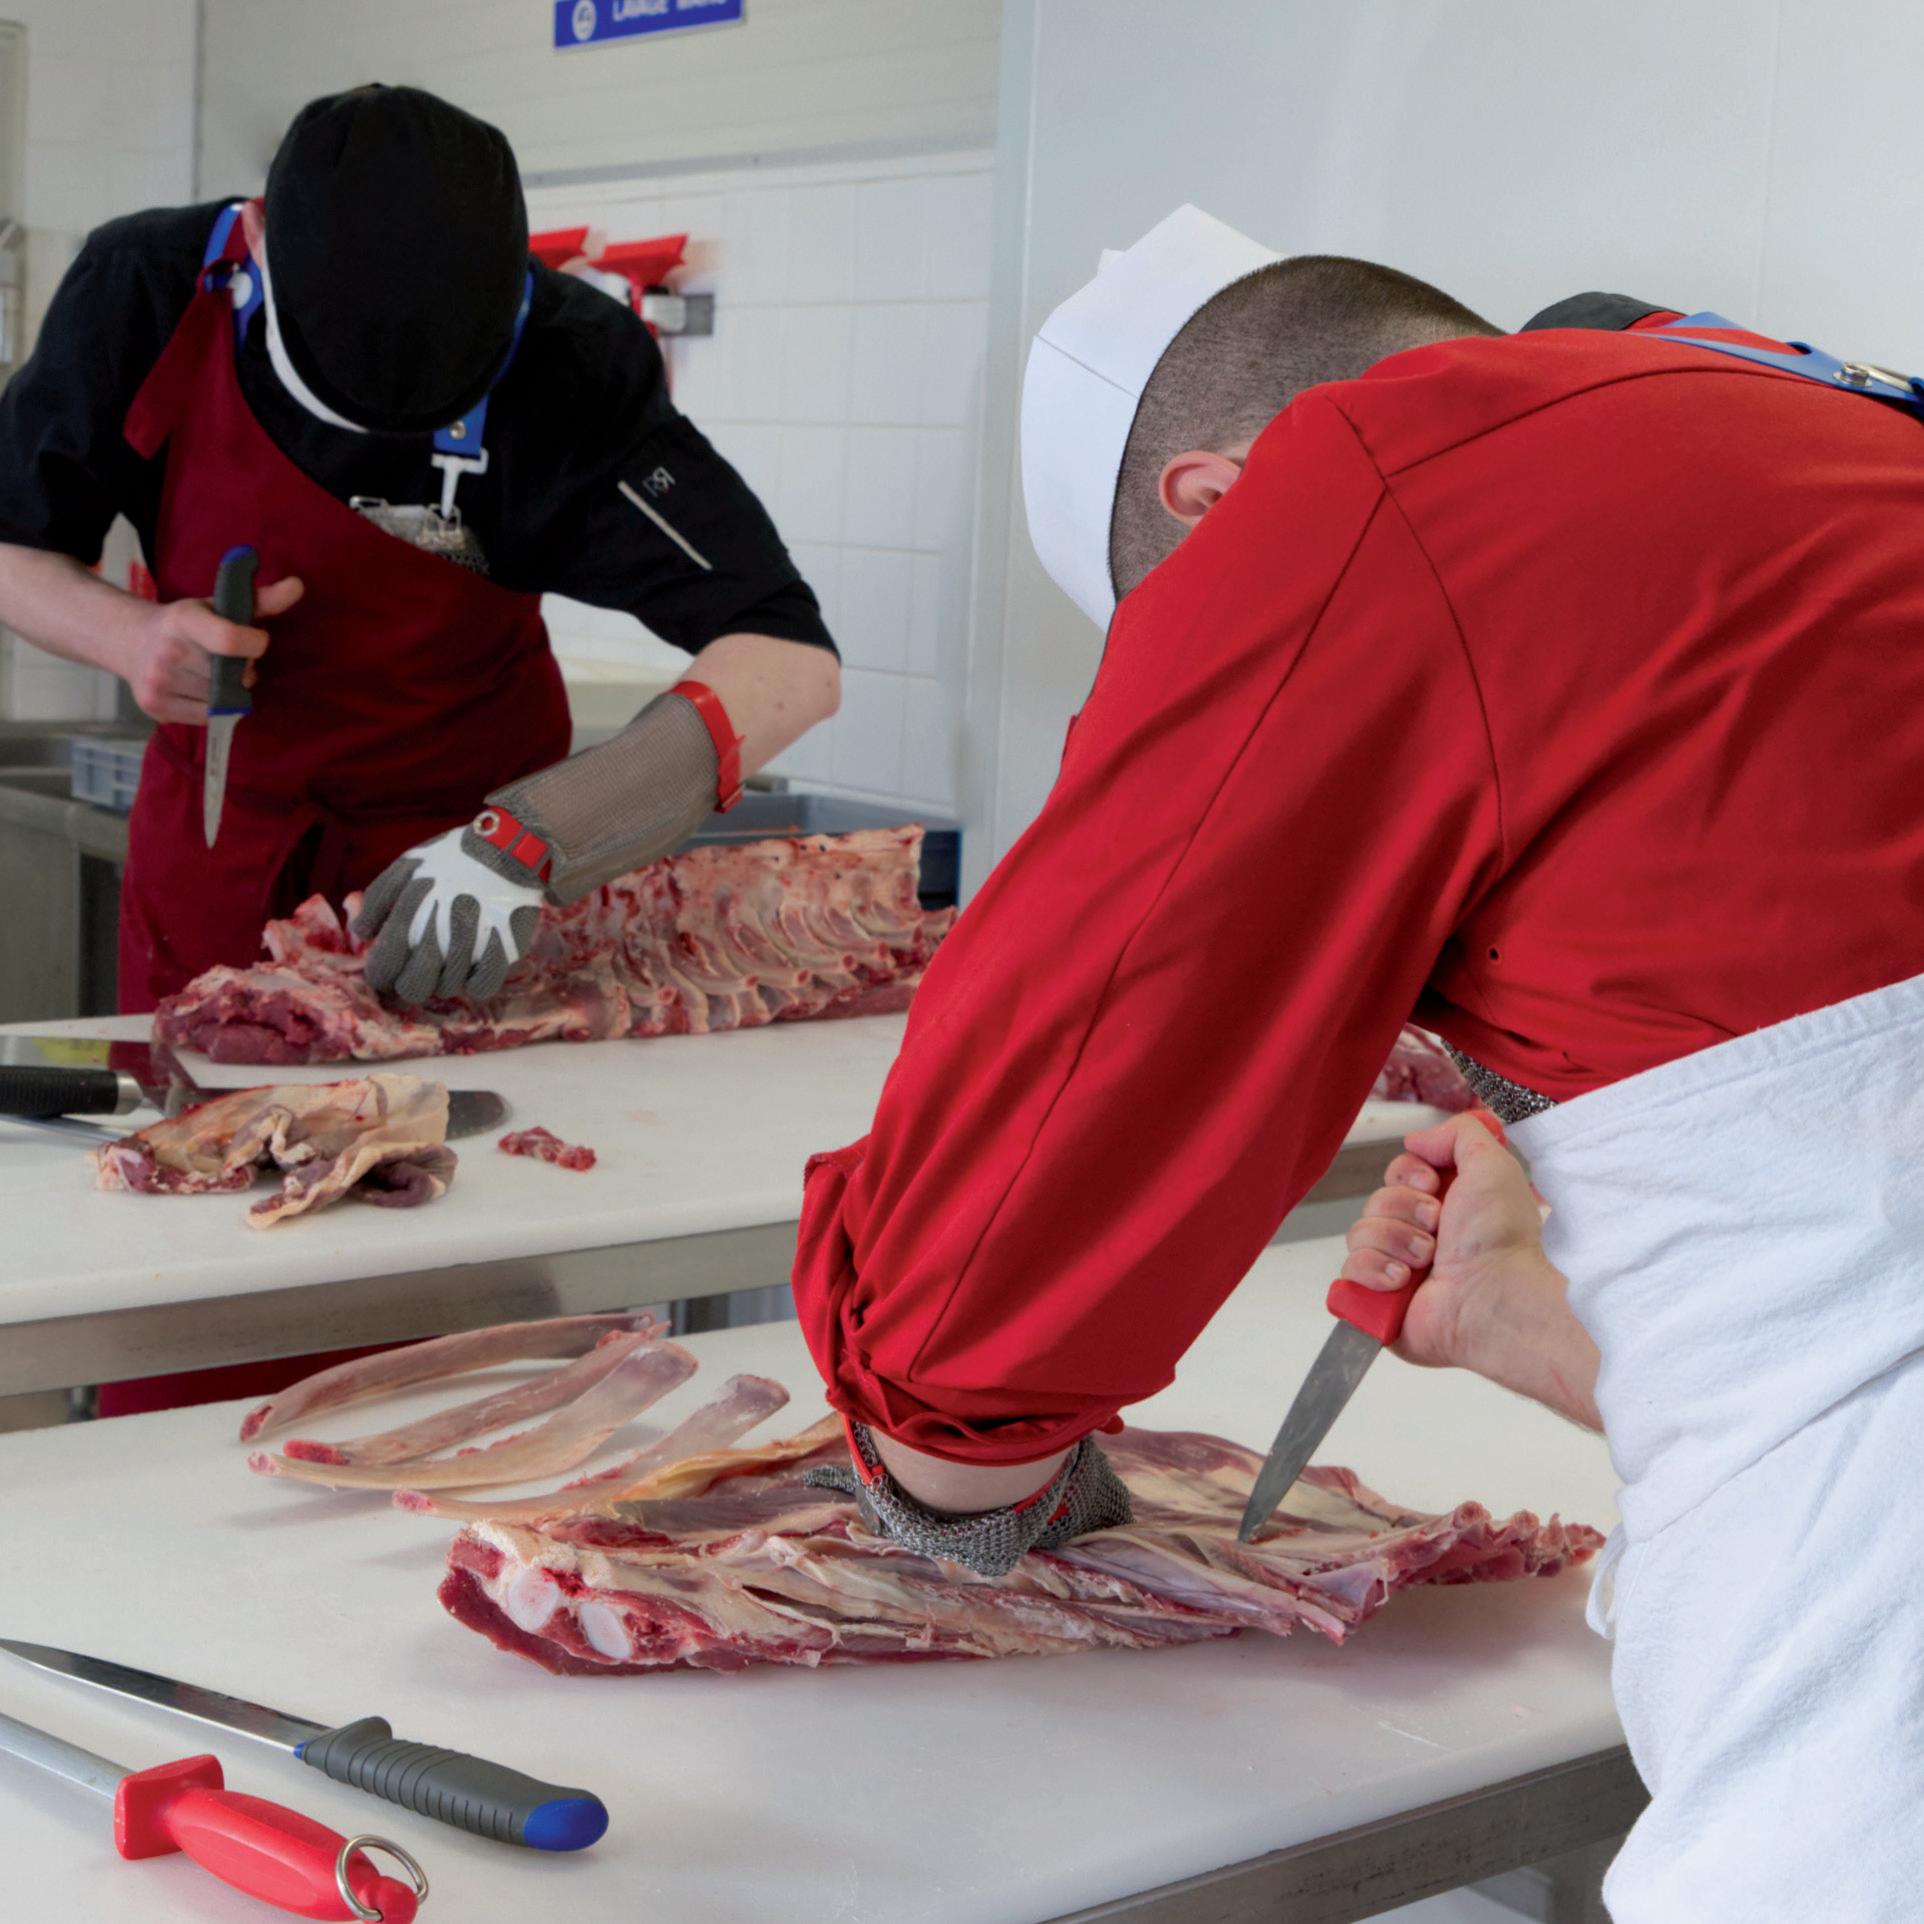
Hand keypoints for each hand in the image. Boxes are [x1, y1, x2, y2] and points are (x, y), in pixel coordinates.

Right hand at [119, 576, 303, 724]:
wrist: (131, 641)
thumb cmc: (187, 624)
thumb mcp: (219, 604)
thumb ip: (260, 599)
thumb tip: (298, 586)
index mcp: (183, 619)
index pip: (229, 640)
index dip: (254, 645)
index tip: (256, 641)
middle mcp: (167, 651)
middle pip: (231, 676)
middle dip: (241, 671)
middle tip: (229, 662)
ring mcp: (158, 682)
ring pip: (221, 700)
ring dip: (227, 692)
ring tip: (211, 675)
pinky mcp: (156, 707)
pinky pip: (207, 717)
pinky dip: (213, 707)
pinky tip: (198, 689)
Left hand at [354, 826, 545, 1005]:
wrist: (506, 846)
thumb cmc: (451, 857)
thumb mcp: (405, 866)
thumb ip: (376, 900)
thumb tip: (361, 933)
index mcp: (408, 917)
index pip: (382, 971)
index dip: (381, 978)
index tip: (389, 974)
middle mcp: (437, 937)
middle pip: (412, 990)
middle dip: (411, 983)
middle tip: (420, 970)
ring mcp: (470, 947)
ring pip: (447, 990)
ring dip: (445, 978)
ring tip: (451, 956)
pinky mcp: (502, 952)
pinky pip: (481, 988)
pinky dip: (475, 982)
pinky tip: (475, 965)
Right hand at [1341, 1110, 1600, 1429]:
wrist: (1493, 1296)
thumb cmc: (1500, 1238)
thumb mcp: (1491, 1165)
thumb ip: (1460, 1133)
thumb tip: (1416, 1140)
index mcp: (1443, 1208)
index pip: (1396, 1175)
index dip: (1407, 1175)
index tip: (1432, 1185)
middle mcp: (1418, 1237)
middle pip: (1376, 1201)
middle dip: (1404, 1210)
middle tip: (1437, 1229)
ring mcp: (1395, 1270)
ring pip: (1359, 1233)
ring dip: (1396, 1241)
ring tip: (1427, 1261)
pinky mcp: (1377, 1301)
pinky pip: (1349, 1270)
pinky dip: (1374, 1270)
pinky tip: (1402, 1282)